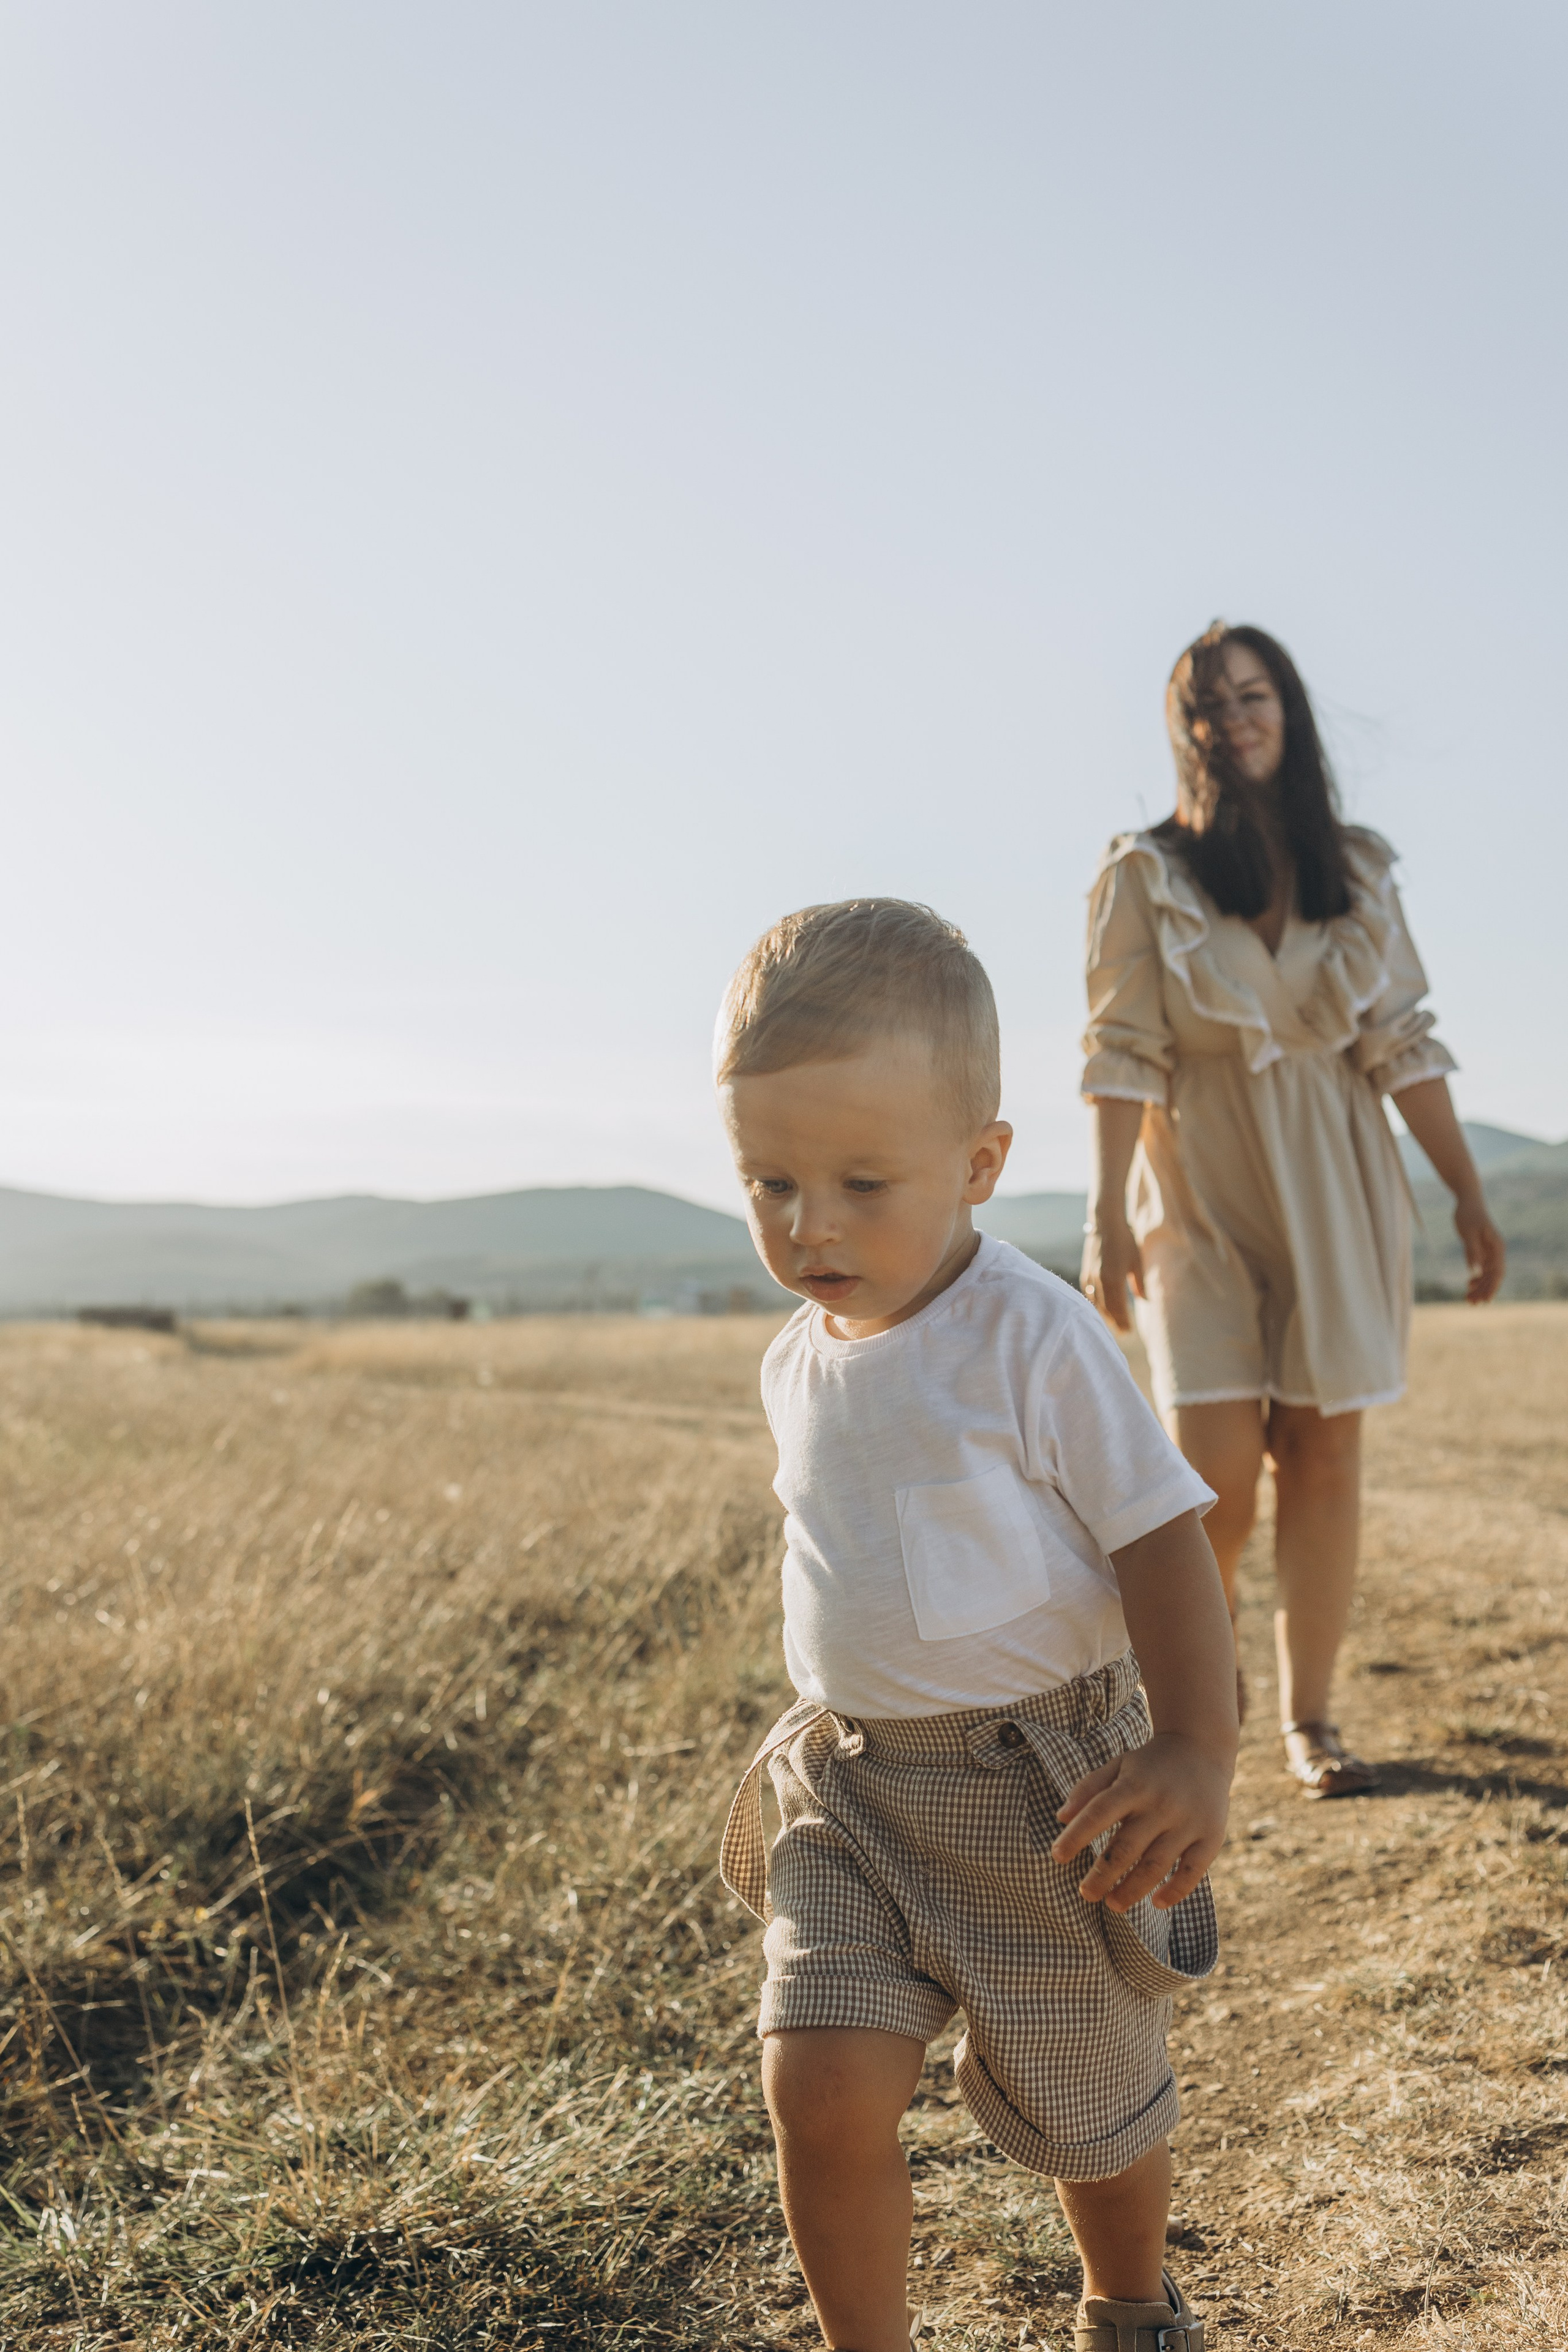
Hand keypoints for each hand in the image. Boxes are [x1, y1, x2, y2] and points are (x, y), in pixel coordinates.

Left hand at [1050, 1733, 1230, 1913]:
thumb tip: (1060, 1817)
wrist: (1202, 1747)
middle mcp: (1161, 1804)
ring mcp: (1188, 1822)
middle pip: (1126, 1847)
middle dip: (1103, 1875)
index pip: (1099, 1812)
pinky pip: (1192, 1872)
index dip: (1076, 1836)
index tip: (1057, 1856)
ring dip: (1132, 1889)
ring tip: (1113, 1904)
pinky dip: (1175, 1891)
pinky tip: (1156, 1903)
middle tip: (1086, 1894)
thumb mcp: (1118, 1765)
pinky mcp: (1211, 1837)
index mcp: (1134, 1785)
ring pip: (1156, 1865)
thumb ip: (1088, 1788)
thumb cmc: (1150, 1764)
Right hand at [1080, 1218, 1143, 1332]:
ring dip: (1104, 1315)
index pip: (1118, 1307)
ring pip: (1095, 1303)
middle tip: (1122, 1332)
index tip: (1129, 1330)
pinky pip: (1089, 1294)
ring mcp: (1090, 1276)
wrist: (1106, 1223)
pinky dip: (1095, 1303)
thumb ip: (1140, 1283)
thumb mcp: (1137, 1262)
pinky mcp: (1086, 1272)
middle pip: (1106, 1308)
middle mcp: (1099, 1280)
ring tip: (1112, 1323)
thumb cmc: (1125, 1240)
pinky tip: (1100, 1307)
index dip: (1123, 1321)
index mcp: (1113, 1279)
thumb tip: (1145, 1300)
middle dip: (1114, 1322)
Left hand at [1454, 1193, 1504, 1303]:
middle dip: (1484, 1291)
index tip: (1485, 1300)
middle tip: (1472, 1304)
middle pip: (1493, 1276)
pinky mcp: (1482, 1249)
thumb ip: (1472, 1250)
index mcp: (1497, 1247)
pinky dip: (1476, 1278)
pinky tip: (1469, 1285)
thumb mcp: (1468, 1232)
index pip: (1497, 1272)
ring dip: (1479, 1287)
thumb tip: (1475, 1270)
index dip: (1492, 1287)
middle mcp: (1496, 1251)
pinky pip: (1482, 1268)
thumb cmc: (1468, 1214)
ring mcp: (1489, 1251)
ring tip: (1468, 1299)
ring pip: (1487, 1274)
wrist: (1468, 1200)